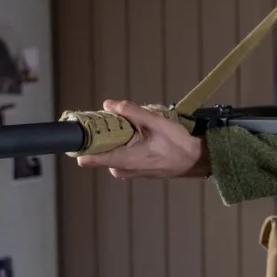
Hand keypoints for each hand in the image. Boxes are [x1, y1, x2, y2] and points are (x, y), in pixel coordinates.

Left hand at [75, 100, 210, 179]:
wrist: (193, 160)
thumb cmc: (177, 144)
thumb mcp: (154, 122)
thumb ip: (130, 111)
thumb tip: (108, 105)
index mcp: (123, 160)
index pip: (88, 158)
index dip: (83, 142)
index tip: (86, 129)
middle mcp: (121, 169)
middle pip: (98, 150)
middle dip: (105, 135)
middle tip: (120, 123)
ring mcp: (126, 171)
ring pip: (109, 151)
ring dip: (116, 138)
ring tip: (135, 130)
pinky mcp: (132, 170)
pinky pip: (118, 155)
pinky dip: (124, 144)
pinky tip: (140, 137)